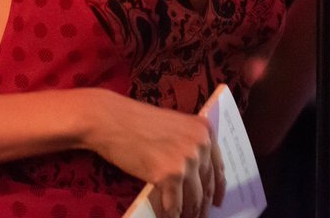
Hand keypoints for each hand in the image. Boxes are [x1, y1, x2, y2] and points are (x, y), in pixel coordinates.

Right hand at [89, 93, 224, 217]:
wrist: (111, 119)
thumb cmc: (136, 122)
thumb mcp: (173, 127)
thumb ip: (188, 145)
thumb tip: (194, 175)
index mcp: (204, 131)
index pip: (218, 167)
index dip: (218, 188)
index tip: (218, 202)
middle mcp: (201, 145)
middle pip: (207, 185)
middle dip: (202, 205)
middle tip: (200, 217)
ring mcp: (186, 161)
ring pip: (193, 199)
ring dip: (188, 214)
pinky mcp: (170, 176)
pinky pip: (174, 205)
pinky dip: (171, 215)